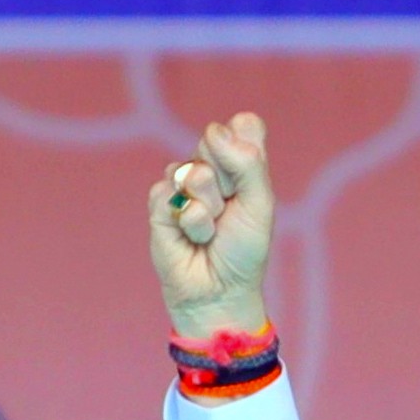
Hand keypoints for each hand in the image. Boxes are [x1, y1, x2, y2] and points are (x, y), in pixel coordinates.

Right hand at [146, 115, 274, 351]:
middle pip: (214, 141)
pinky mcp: (159, 203)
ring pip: (193, 170)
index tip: (250, 186)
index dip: (247, 152)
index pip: (243, 126)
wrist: (219, 293)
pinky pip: (171, 192)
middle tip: (229, 211)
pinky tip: (193, 239)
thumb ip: (248, 162)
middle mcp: (210, 167)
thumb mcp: (259, 205)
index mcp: (239, 162)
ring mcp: (182, 183)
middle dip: (228, 181)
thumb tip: (215, 129)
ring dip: (209, 207)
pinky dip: (190, 221)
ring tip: (211, 231)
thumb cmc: (243, 252)